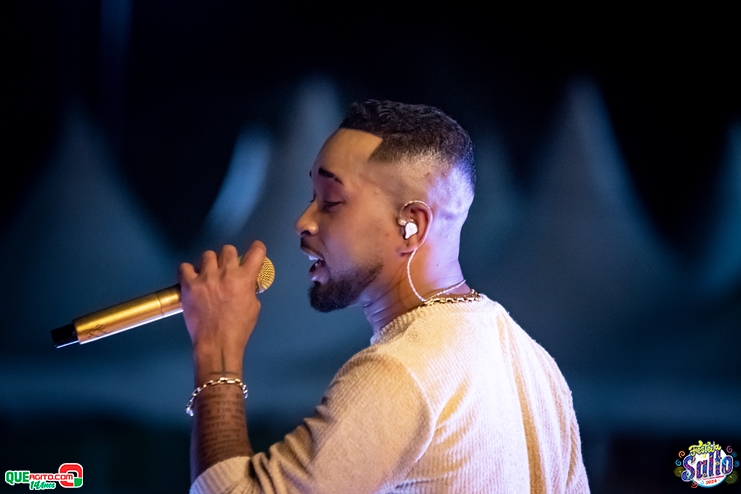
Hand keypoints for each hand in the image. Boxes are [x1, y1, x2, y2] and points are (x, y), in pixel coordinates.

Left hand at [179, 241, 265, 380]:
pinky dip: (188, 271)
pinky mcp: (190, 285)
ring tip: (208, 274)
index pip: (256, 252)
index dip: (257, 248)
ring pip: (207, 255)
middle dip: (228, 257)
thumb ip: (250, 289)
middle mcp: (226, 274)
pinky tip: (191, 278)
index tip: (255, 249)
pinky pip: (185, 267)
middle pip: (228, 249)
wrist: (217, 343)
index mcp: (244, 279)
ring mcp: (206, 279)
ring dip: (209, 263)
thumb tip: (246, 282)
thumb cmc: (237, 329)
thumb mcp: (254, 307)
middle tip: (226, 267)